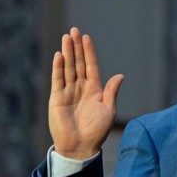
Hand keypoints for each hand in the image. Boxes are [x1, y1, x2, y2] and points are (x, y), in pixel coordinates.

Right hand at [49, 27, 123, 158]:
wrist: (81, 145)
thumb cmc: (97, 130)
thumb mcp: (108, 109)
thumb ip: (111, 91)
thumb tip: (120, 75)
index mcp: (95, 89)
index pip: (91, 66)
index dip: (89, 52)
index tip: (87, 37)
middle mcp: (80, 87)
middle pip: (78, 63)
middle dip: (76, 47)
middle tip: (74, 30)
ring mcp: (68, 91)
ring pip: (68, 67)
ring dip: (67, 52)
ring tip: (66, 37)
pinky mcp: (57, 97)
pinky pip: (58, 79)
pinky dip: (58, 67)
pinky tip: (60, 55)